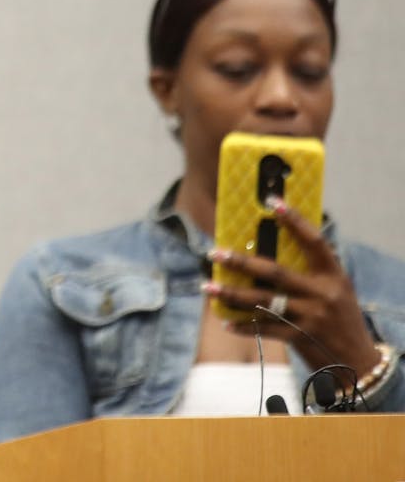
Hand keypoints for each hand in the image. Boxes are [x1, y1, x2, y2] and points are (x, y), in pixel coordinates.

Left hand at [206, 197, 378, 374]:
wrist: (358, 362)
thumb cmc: (341, 319)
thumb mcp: (336, 291)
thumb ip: (311, 273)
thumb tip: (269, 251)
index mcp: (333, 276)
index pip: (314, 242)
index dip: (295, 221)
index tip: (273, 202)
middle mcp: (321, 294)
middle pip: (276, 272)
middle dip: (242, 263)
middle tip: (215, 252)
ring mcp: (310, 316)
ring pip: (263, 301)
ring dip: (232, 295)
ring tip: (207, 287)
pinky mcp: (299, 338)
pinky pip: (264, 329)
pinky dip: (244, 326)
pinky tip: (225, 321)